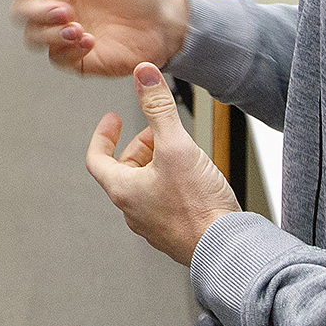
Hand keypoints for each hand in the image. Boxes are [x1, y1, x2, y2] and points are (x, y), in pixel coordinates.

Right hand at [7, 0, 189, 76]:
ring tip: (78, 28)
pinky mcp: (77, 57)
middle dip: (36, 11)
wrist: (167, 23)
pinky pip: (56, 59)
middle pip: (21, 10)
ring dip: (50, 33)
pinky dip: (67, 51)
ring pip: (33, 37)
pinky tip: (90, 41)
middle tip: (63, 9)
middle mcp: (58, 5)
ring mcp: (65, 32)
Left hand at [87, 63, 239, 266]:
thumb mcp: (175, 146)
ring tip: (179, 151)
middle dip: (139, 147)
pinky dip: (173, 182)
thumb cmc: (198, 208)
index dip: (103, 135)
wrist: (228, 248)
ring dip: (157, 164)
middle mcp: (134, 211)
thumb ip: (158, 109)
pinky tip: (195, 177)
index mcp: (124, 191)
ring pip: (147, 186)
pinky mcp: (177, 232)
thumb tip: (143, 77)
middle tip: (156, 133)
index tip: (112, 120)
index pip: (97, 159)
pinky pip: (166, 201)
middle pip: (125, 171)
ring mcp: (155, 224)